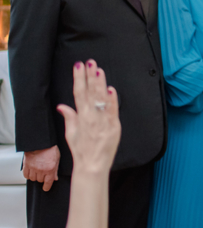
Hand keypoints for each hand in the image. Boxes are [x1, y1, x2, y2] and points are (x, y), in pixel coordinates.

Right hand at [24, 145, 59, 191]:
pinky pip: (26, 175)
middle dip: (42, 178)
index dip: (47, 187)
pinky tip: (31, 171)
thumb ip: (56, 169)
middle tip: (43, 172)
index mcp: (50, 168)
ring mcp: (33, 168)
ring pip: (33, 179)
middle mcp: (41, 170)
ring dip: (35, 176)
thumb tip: (55, 178)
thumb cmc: (50, 148)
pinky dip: (28, 175)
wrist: (40, 142)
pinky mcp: (26, 165)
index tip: (45, 188)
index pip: (48, 182)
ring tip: (37, 170)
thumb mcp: (57, 158)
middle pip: (40, 180)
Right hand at [56, 60, 120, 176]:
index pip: (78, 94)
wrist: (92, 165)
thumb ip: (69, 118)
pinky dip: (112, 99)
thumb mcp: (70, 134)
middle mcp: (91, 118)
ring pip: (101, 99)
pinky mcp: (114, 126)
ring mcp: (103, 121)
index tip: (78, 66)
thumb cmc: (81, 150)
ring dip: (100, 83)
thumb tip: (62, 106)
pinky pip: (113, 110)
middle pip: (90, 93)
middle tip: (90, 62)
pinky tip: (111, 89)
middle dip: (90, 76)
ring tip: (99, 70)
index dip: (78, 79)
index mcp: (80, 118)